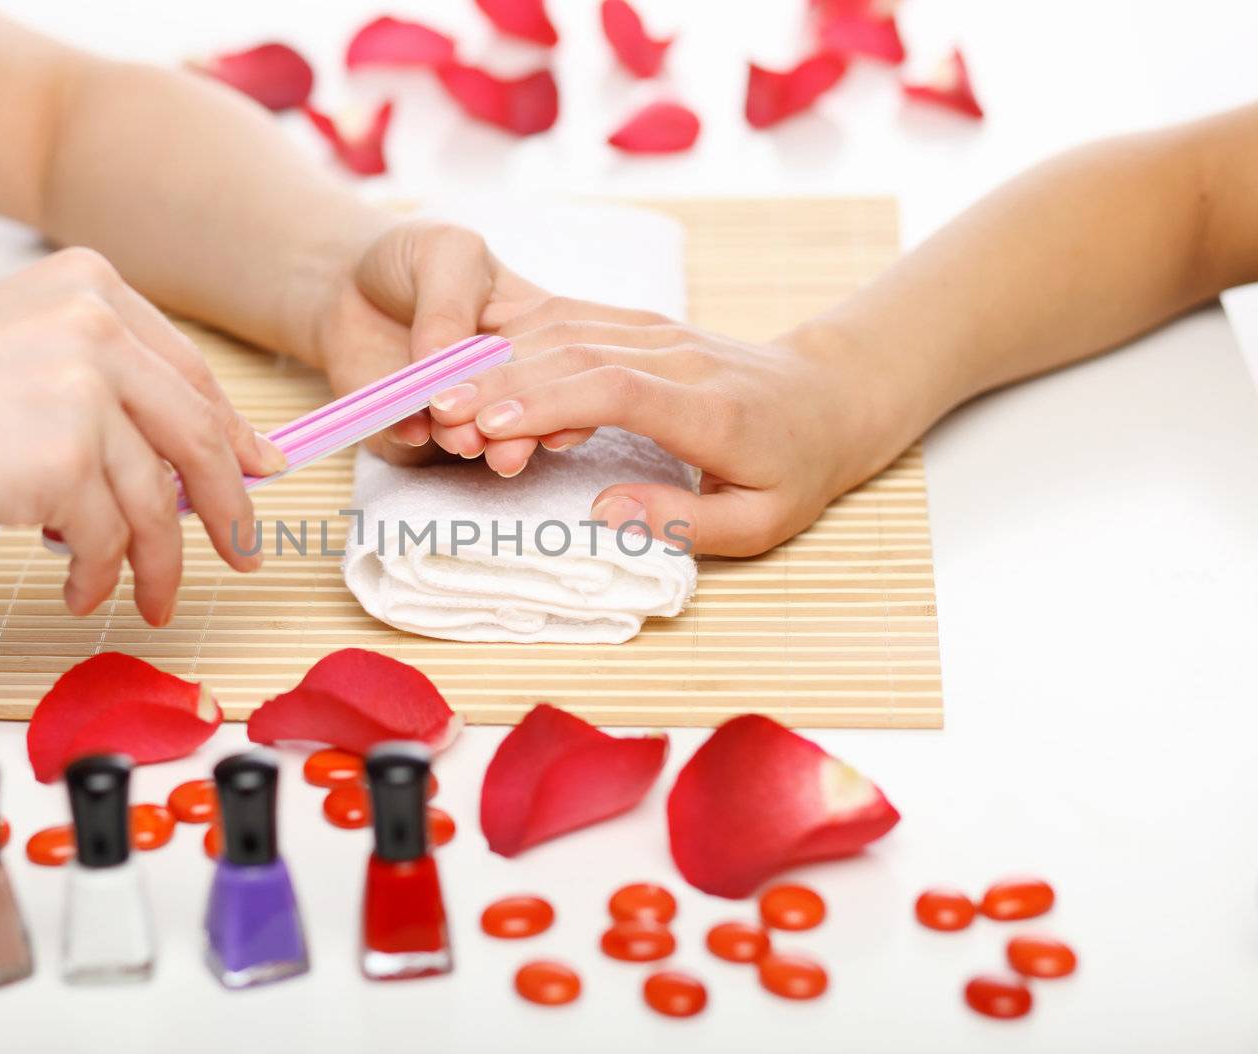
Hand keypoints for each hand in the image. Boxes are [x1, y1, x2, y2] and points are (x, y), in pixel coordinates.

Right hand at [0, 248, 285, 622]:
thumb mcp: (15, 351)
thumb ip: (102, 383)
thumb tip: (178, 455)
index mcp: (88, 286)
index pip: (190, 372)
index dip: (231, 434)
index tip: (257, 472)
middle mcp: (95, 325)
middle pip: (197, 434)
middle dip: (227, 507)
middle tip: (244, 553)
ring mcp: (83, 388)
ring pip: (156, 498)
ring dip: (156, 561)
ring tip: (146, 596)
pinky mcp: (63, 457)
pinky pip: (110, 536)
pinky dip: (103, 575)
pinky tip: (81, 590)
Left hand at [297, 218, 542, 464]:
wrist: (340, 279)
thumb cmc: (409, 259)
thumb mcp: (444, 254)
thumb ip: (450, 306)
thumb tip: (445, 361)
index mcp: (532, 334)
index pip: (561, 368)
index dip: (562, 393)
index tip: (551, 409)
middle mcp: (499, 381)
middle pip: (523, 415)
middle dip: (520, 434)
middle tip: (509, 445)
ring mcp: (455, 409)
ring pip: (471, 438)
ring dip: (469, 442)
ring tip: (463, 441)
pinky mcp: (407, 427)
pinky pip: (411, 445)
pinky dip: (413, 439)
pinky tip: (411, 430)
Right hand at [425, 297, 918, 555]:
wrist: (827, 397)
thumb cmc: (791, 471)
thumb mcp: (759, 523)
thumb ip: (684, 521)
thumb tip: (604, 514)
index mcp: (709, 412)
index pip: (619, 391)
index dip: (551, 403)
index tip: (493, 424)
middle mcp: (679, 360)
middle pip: (578, 353)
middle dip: (503, 380)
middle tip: (439, 411)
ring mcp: (660, 333)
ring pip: (568, 328)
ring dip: (502, 355)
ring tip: (441, 389)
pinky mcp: (643, 324)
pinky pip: (573, 316)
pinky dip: (520, 331)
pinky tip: (474, 351)